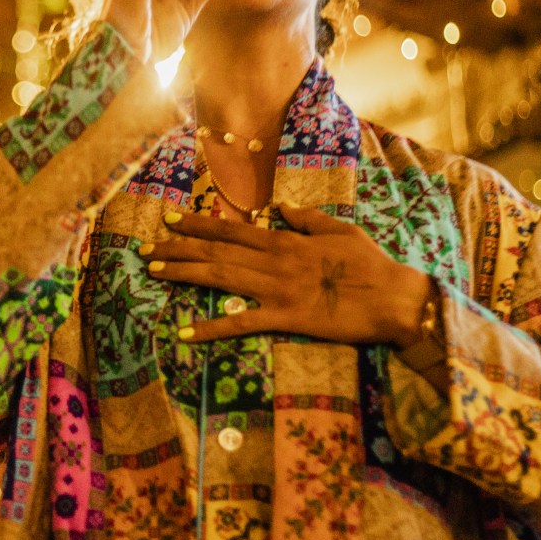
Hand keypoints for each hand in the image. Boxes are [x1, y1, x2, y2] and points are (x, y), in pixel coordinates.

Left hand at [140, 204, 434, 347]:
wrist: (394, 298)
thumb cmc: (370, 264)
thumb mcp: (338, 230)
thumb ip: (306, 219)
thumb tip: (279, 207)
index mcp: (284, 240)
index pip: (232, 229)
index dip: (198, 224)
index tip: (170, 219)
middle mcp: (274, 260)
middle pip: (216, 251)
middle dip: (178, 248)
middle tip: (146, 249)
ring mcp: (277, 289)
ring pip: (221, 277)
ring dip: (185, 273)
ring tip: (155, 271)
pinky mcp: (286, 318)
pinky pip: (241, 322)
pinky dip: (211, 327)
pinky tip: (184, 332)